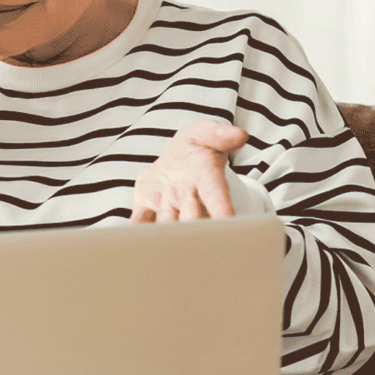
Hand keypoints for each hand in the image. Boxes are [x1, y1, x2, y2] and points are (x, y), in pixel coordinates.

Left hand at [130, 119, 248, 223]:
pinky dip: (138, 226)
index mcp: (207, 179)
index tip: (227, 220)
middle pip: (192, 217)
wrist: (174, 163)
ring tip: (162, 240)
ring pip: (168, 223)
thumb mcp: (206, 133)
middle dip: (191, 225)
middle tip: (189, 233)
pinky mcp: (147, 209)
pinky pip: (141, 219)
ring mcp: (168, 207)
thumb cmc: (195, 148)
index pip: (217, 194)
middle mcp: (189, 200)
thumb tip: (239, 135)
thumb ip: (218, 134)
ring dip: (165, 231)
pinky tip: (134, 232)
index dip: (221, 207)